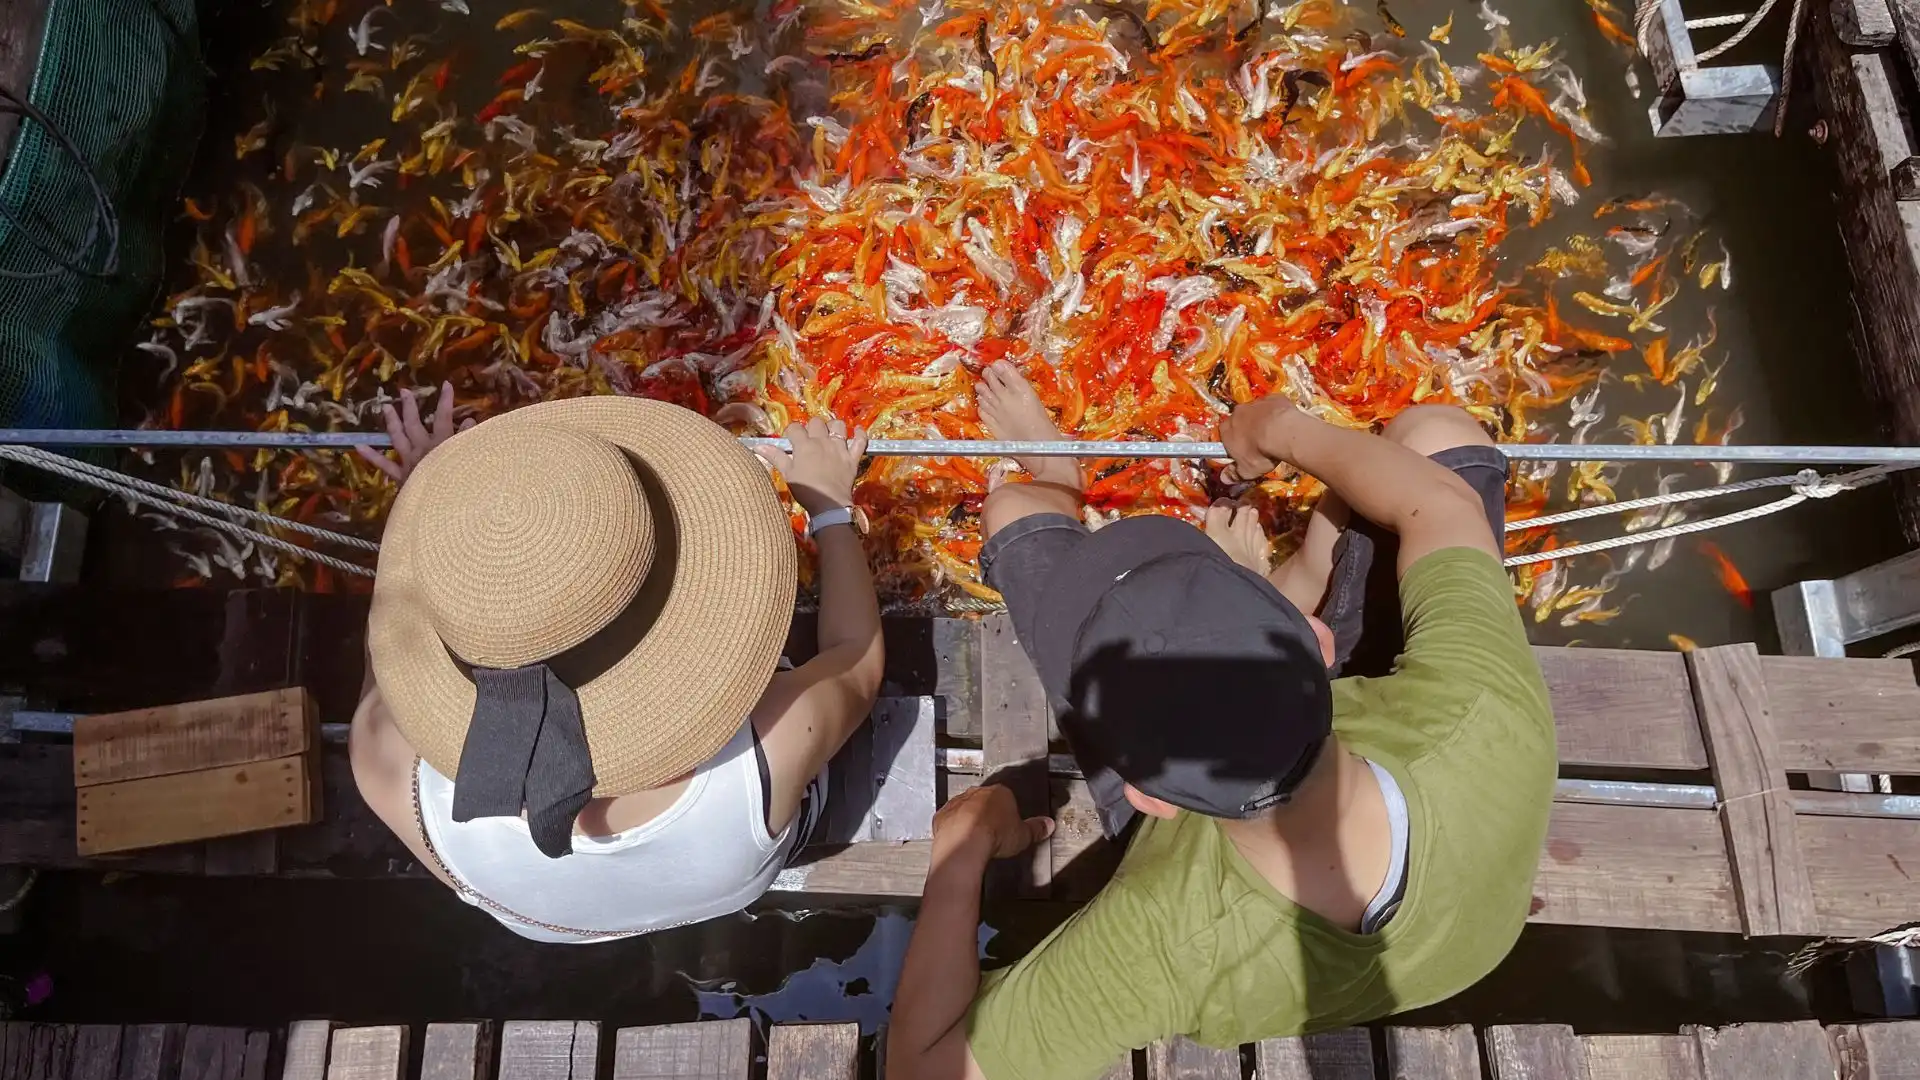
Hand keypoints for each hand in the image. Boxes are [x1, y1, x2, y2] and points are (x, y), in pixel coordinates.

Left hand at [355, 381, 473, 486]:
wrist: (442, 508)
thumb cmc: (461, 485)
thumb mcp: (470, 459)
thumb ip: (468, 440)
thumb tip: (470, 421)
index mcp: (442, 443)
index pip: (444, 416)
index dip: (445, 399)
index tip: (445, 384)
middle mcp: (423, 448)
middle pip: (414, 422)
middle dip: (409, 406)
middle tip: (403, 392)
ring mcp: (410, 461)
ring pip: (398, 437)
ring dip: (391, 422)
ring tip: (385, 408)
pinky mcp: (402, 476)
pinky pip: (384, 464)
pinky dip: (371, 456)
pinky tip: (359, 446)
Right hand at [755, 417, 868, 515]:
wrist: (829, 505)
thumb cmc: (806, 490)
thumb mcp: (788, 474)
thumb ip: (775, 457)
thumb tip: (758, 446)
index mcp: (804, 445)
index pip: (795, 428)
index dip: (791, 432)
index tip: (791, 440)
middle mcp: (822, 441)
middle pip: (816, 423)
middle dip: (812, 428)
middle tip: (810, 439)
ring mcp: (840, 448)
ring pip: (839, 426)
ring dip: (834, 428)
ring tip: (830, 435)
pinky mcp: (853, 457)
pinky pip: (861, 441)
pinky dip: (860, 435)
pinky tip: (858, 432)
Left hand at [932, 784, 1054, 859]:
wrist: (965, 843)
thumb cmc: (995, 835)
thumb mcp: (1023, 835)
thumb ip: (1036, 828)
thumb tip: (1048, 825)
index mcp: (1000, 793)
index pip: (1006, 798)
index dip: (1008, 812)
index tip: (1009, 824)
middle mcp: (977, 793)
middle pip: (984, 800)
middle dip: (988, 813)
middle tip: (993, 832)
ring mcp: (957, 803)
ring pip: (965, 808)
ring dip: (969, 820)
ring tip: (976, 840)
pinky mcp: (942, 816)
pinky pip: (949, 820)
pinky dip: (953, 829)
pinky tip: (959, 842)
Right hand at [1219, 394, 1302, 483]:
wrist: (1284, 433)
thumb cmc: (1261, 453)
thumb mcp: (1247, 470)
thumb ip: (1235, 474)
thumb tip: (1224, 478)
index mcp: (1227, 429)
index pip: (1224, 435)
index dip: (1233, 444)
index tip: (1242, 452)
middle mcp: (1238, 413)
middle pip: (1240, 421)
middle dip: (1247, 430)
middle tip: (1259, 444)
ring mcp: (1256, 403)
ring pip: (1257, 412)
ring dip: (1262, 421)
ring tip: (1274, 434)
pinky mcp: (1274, 397)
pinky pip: (1273, 405)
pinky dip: (1276, 413)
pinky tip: (1284, 423)